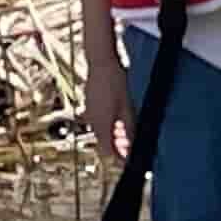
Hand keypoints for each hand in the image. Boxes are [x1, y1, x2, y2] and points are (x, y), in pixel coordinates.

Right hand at [80, 43, 132, 165]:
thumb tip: (132, 144)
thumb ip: (129, 128)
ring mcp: (89, 111)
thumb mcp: (127, 106)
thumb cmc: (114, 80)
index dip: (119, 158)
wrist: (100, 62)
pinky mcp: (89, 104)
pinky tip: (116, 117)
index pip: (108, 151)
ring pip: (100, 131)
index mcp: (101, 123)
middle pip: (103, 143)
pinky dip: (107, 124)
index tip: (128, 159)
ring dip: (112, 135)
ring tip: (124, 129)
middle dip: (116, 146)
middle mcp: (92, 120)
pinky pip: (96, 120)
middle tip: (129, 144)